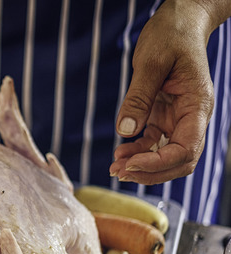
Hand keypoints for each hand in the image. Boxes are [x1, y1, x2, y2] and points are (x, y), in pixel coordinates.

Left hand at [110, 0, 221, 183]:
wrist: (178, 22)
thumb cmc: (170, 35)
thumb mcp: (151, 62)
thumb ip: (138, 97)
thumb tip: (126, 130)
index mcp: (198, 105)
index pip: (186, 149)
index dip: (159, 163)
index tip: (130, 164)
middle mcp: (192, 116)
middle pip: (179, 160)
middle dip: (151, 172)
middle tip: (119, 172)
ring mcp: (178, 118)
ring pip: (165, 155)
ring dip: (141, 165)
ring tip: (114, 166)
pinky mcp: (163, 116)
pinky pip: (152, 142)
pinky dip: (137, 151)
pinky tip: (120, 152)